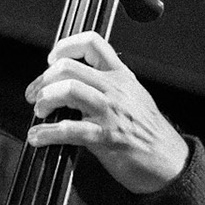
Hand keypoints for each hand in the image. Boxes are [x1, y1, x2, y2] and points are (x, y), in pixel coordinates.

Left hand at [24, 31, 187, 193]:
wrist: (170, 161)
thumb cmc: (148, 133)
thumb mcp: (133, 97)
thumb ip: (107, 86)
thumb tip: (71, 83)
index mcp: (121, 76)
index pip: (92, 43)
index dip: (65, 47)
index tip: (51, 60)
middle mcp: (115, 89)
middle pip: (69, 67)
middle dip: (43, 80)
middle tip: (35, 94)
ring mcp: (111, 112)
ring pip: (68, 90)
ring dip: (45, 100)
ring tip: (40, 112)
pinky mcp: (107, 137)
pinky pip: (70, 129)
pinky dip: (47, 133)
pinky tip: (38, 138)